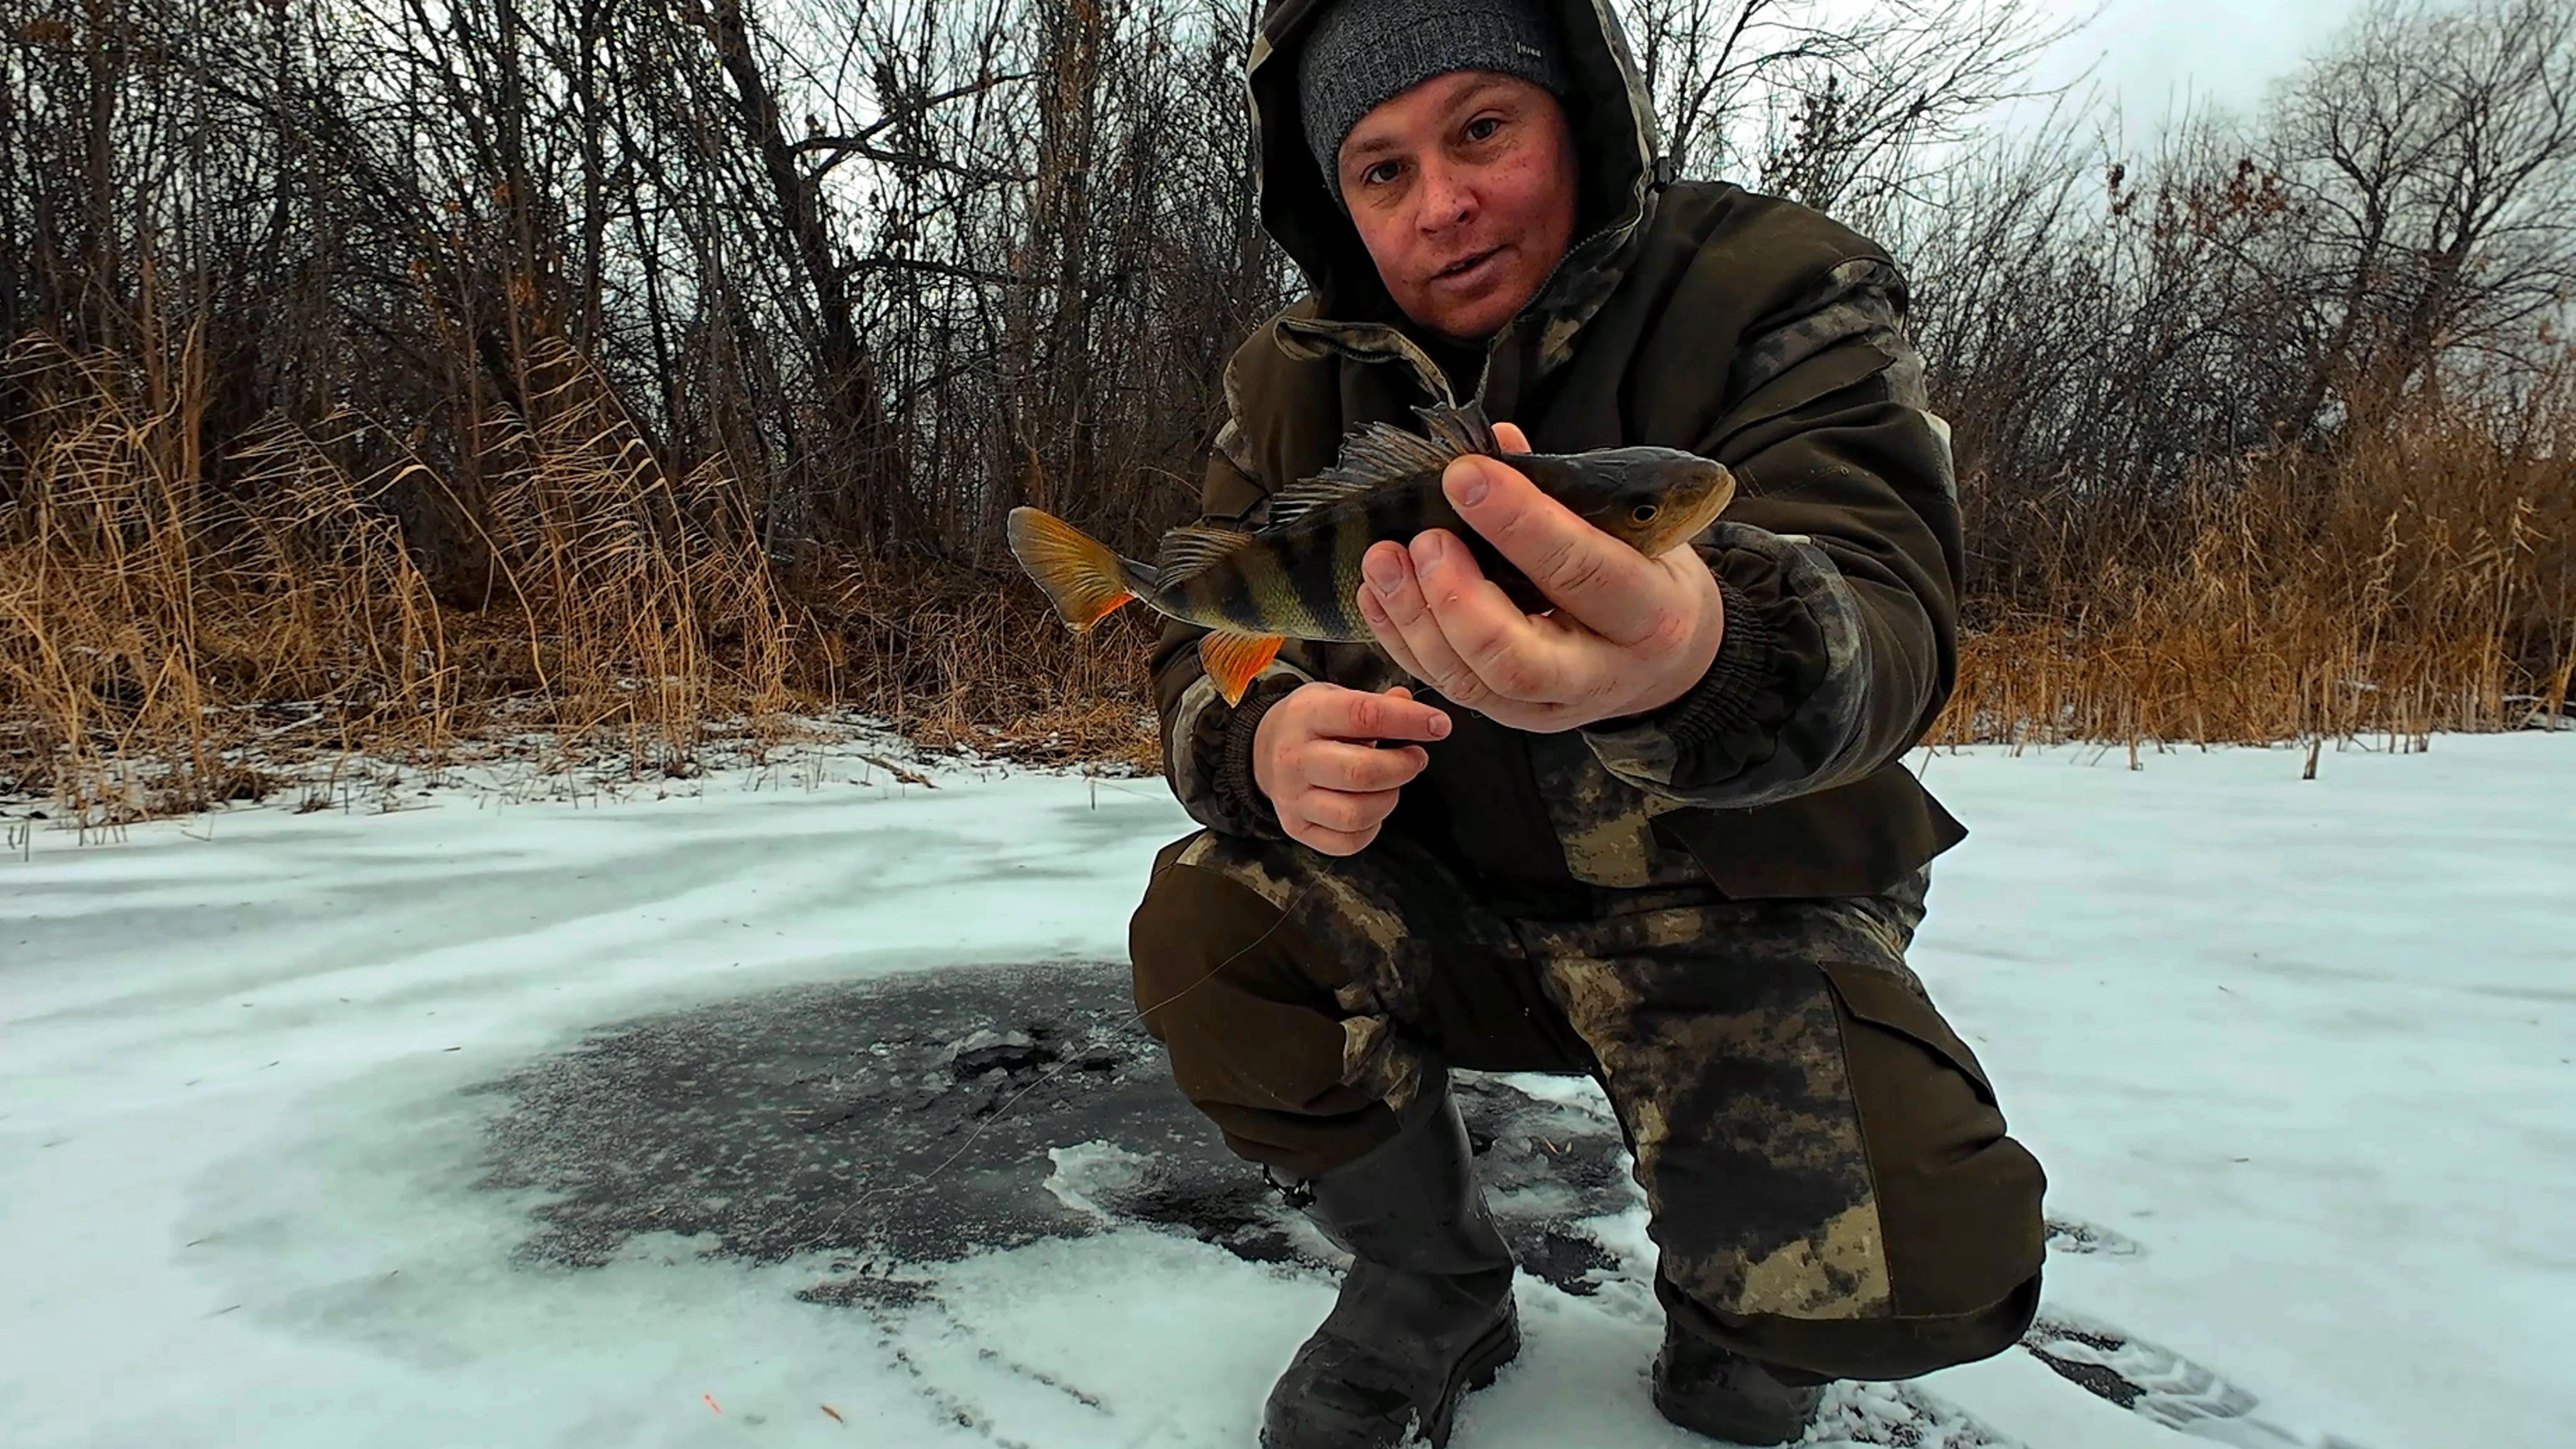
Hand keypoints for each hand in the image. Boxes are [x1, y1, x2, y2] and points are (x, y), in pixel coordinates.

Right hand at [1252, 682, 1450, 855]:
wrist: (1260, 752)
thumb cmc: (1311, 723)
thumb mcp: (1336, 698)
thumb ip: (1376, 703)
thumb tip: (1410, 702)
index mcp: (1307, 714)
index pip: (1364, 716)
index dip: (1409, 722)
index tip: (1439, 726)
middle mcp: (1295, 757)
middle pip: (1362, 772)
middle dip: (1404, 767)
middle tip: (1417, 758)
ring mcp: (1293, 797)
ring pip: (1355, 814)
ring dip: (1389, 800)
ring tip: (1393, 784)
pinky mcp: (1296, 827)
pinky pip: (1345, 842)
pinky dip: (1370, 829)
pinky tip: (1371, 809)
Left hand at [1356, 421, 1726, 731]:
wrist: (1670, 661)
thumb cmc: (1648, 577)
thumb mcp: (1634, 530)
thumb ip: (1567, 492)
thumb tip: (1496, 441)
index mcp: (1649, 615)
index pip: (1581, 572)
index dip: (1520, 525)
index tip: (1465, 476)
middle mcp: (1599, 673)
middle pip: (1516, 658)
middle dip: (1457, 599)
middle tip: (1424, 541)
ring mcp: (1550, 707)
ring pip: (1471, 682)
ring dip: (1415, 619)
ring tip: (1384, 559)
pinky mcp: (1511, 719)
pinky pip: (1446, 688)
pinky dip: (1402, 641)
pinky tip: (1376, 593)